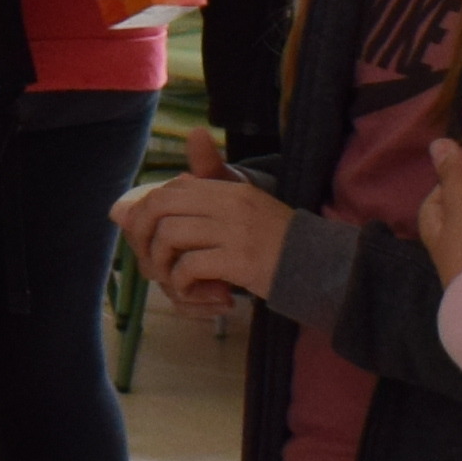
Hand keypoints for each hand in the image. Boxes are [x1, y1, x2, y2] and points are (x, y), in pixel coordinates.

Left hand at [124, 173, 293, 316]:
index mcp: (229, 189)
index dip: (149, 212)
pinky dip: (181, 281)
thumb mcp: (244, 209)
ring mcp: (235, 230)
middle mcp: (230, 203)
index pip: (172, 188)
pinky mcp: (240, 260)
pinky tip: (192, 290)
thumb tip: (175, 170)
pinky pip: (190, 266)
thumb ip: (209, 192)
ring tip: (172, 278)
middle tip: (151, 260)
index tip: (147, 236)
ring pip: (170, 235)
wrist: (317, 268)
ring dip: (161, 262)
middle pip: (161, 206)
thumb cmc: (275, 243)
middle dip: (144, 234)